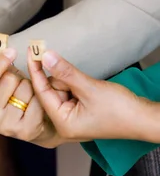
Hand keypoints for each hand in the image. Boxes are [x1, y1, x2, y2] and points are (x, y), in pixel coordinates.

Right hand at [0, 43, 66, 147]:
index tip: (11, 50)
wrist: (31, 120)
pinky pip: (38, 100)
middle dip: (16, 77)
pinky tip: (36, 102)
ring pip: (25, 88)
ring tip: (27, 94)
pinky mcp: (26, 131)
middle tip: (17, 84)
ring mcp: (7, 127)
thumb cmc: (11, 95)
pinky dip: (40, 96)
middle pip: (8, 81)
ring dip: (30, 86)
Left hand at [30, 51, 147, 141]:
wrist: (145, 118)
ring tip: (88, 87)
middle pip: (50, 90)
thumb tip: (45, 56)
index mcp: (62, 123)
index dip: (36, 71)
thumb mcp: (90, 87)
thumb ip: (65, 72)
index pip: (42, 92)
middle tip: (77, 78)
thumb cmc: (121, 110)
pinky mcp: (79, 111)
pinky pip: (69, 92)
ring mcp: (72, 117)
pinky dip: (75, 84)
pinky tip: (87, 86)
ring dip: (71, 81)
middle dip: (61, 79)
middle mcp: (63, 122)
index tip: (31, 52)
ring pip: (60, 89)